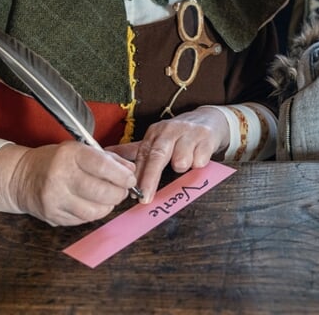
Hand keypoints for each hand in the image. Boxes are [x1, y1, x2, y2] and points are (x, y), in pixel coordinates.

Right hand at [0, 142, 137, 225]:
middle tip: (122, 190)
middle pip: (102, 192)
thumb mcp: (78, 150)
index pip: (103, 166)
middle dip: (119, 193)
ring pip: (95, 211)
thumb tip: (131, 170)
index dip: (122, 175)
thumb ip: (107, 159)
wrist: (20, 177)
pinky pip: (83, 220)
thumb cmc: (54, 161)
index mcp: (68, 155)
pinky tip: (91, 204)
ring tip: (107, 198)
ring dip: (108, 206)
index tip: (130, 178)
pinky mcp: (53, 216)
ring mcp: (55, 199)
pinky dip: (93, 214)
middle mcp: (60, 177)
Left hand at [107, 106, 227, 203]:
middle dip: (150, 179)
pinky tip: (198, 157)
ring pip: (181, 161)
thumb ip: (135, 150)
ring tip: (185, 162)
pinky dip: (198, 164)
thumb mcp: (158, 139)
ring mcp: (188, 133)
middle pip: (157, 157)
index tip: (132, 193)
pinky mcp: (206, 137)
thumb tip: (107, 155)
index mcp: (155, 133)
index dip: (138, 175)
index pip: (143, 156)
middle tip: (146, 198)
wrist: (210, 119)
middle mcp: (169, 130)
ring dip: (182, 167)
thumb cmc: (180, 134)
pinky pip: (199, 161)